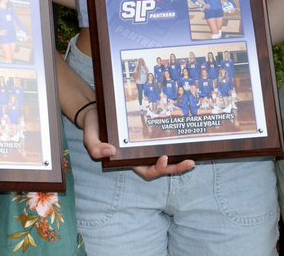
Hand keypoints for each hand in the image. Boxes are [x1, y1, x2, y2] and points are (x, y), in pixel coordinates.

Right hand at [78, 103, 194, 180]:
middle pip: (162, 167)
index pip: (147, 171)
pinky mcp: (150, 134)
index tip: (163, 158)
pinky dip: (175, 143)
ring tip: (193, 156)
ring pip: (167, 157)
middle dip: (176, 168)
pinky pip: (164, 142)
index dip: (157, 169)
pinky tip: (184, 136)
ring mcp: (146, 146)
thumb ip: (95, 147)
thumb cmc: (93, 126)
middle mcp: (140, 156)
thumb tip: (111, 152)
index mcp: (129, 160)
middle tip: (190, 162)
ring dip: (180, 159)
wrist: (94, 111)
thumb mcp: (90, 137)